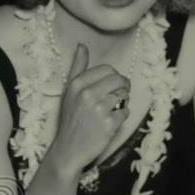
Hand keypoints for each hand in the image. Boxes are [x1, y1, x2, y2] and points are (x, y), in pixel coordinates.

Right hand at [45, 44, 129, 178]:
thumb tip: (82, 45)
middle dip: (121, 88)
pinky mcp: (109, 124)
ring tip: (109, 111)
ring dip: (121, 103)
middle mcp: (87, 94)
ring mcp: (99, 109)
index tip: (109, 87)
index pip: (108, 69)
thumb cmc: (70, 119)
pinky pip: (125, 112)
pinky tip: (109, 122)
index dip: (113, 78)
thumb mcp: (69, 91)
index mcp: (77, 84)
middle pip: (119, 80)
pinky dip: (121, 117)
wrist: (69, 149)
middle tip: (114, 99)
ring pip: (124, 96)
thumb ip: (77, 67)